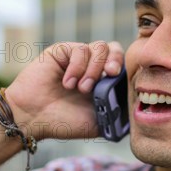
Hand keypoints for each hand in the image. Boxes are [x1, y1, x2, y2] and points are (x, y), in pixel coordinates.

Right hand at [5, 41, 123, 140]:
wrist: (34, 119)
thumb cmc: (64, 123)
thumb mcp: (98, 123)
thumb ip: (117, 116)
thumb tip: (136, 109)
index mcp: (104, 82)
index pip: (124, 66)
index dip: (126, 70)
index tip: (121, 81)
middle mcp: (93, 68)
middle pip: (115, 49)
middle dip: (116, 60)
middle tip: (111, 74)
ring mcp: (78, 58)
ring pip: (100, 47)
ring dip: (94, 68)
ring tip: (83, 89)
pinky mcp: (63, 51)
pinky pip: (80, 49)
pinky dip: (77, 67)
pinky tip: (68, 83)